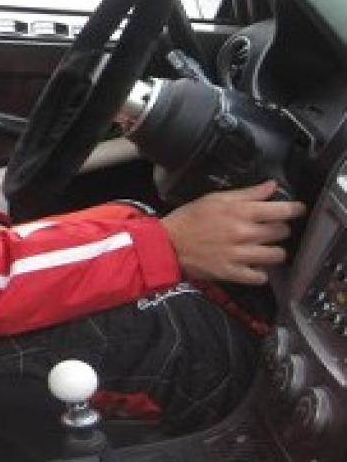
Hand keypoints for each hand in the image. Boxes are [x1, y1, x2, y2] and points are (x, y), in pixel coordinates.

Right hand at [160, 180, 305, 284]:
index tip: (297, 210)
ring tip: (264, 248)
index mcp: (240, 212)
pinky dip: (260, 272)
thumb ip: (246, 193)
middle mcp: (244, 233)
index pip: (282, 211)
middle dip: (279, 229)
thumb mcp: (215, 199)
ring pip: (277, 255)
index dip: (294, 209)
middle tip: (269, 229)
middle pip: (282, 232)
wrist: (166, 245)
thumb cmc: (189, 219)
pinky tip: (253, 265)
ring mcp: (239, 255)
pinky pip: (260, 277)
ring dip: (274, 251)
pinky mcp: (232, 273)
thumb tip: (271, 186)